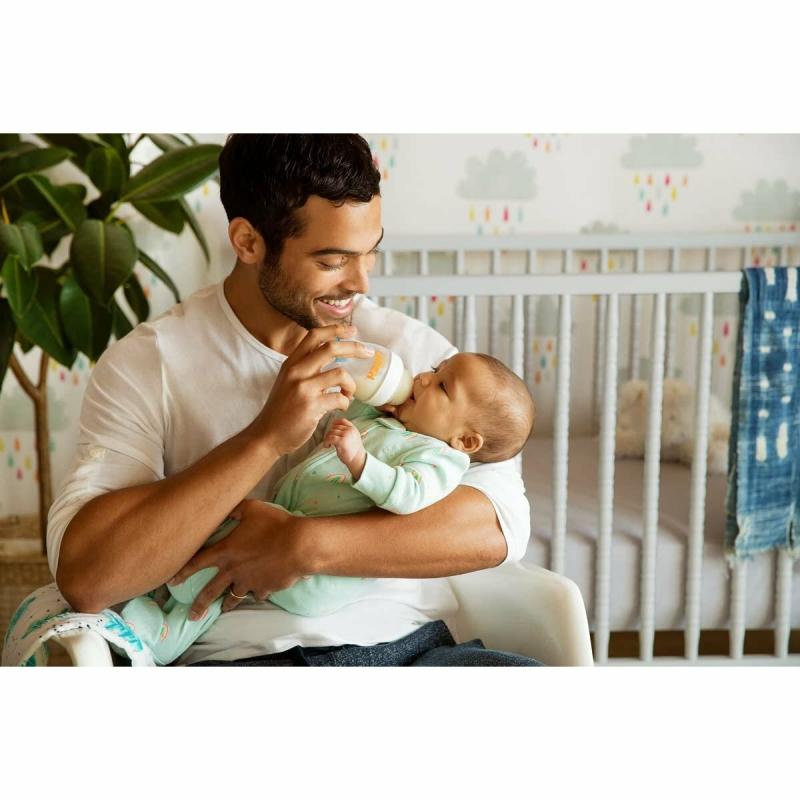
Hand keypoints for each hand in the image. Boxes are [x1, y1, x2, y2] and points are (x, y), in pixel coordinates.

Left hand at [168, 499, 310, 618]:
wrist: (298, 545)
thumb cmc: (274, 524)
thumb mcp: (252, 509)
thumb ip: (235, 508)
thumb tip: (226, 505)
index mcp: (226, 551)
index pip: (197, 563)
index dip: (182, 572)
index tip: (171, 582)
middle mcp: (233, 570)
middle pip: (211, 591)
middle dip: (199, 604)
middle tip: (192, 615)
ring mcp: (249, 582)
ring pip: (234, 597)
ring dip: (226, 604)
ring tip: (222, 609)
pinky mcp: (265, 588)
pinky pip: (257, 594)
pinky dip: (256, 593)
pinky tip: (257, 592)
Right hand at [251, 323, 374, 455]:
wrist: (266, 436)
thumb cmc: (281, 410)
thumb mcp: (287, 381)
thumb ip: (304, 368)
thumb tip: (328, 357)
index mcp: (291, 363)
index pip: (314, 336)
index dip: (335, 329)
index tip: (352, 329)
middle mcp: (296, 372)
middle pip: (331, 348)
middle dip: (354, 348)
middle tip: (368, 352)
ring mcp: (303, 389)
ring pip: (341, 374)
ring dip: (351, 385)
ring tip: (349, 394)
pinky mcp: (311, 406)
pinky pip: (340, 398)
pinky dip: (346, 402)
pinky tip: (341, 407)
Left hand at [323, 418, 366, 480]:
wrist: (357, 459)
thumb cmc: (353, 450)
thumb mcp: (353, 437)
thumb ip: (347, 432)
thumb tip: (333, 428)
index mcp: (353, 429)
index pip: (342, 420)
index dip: (334, 423)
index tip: (331, 429)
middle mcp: (350, 430)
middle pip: (334, 427)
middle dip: (329, 433)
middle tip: (328, 440)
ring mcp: (346, 435)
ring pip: (331, 432)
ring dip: (327, 438)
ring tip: (328, 444)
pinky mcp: (341, 441)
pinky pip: (330, 438)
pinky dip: (326, 442)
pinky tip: (328, 446)